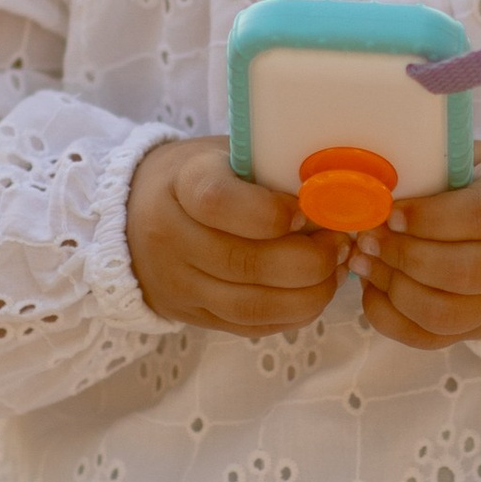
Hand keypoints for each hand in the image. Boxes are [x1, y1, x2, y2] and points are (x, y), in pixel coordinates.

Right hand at [128, 136, 346, 333]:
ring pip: (250, 304)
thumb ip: (273, 171)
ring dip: (309, 293)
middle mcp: (171, 238)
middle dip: (308, 260)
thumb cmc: (204, 177)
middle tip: (342, 243)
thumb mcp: (228, 156)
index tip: (306, 209)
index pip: (217, 203)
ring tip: (338, 270)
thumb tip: (337, 197)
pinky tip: (317, 292)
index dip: (269, 212)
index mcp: (180, 184)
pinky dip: (294, 313)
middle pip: (242, 263)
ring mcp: (179, 284)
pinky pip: (251, 325)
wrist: (138, 217)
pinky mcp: (193, 316)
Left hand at [350, 146, 480, 348]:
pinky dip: (392, 319)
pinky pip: (431, 338)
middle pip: (464, 272)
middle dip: (405, 256)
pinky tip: (374, 287)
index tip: (392, 210)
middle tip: (369, 236)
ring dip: (394, 288)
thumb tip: (374, 178)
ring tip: (363, 259)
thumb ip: (441, 165)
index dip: (431, 217)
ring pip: (445, 314)